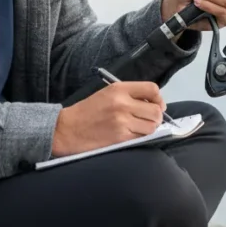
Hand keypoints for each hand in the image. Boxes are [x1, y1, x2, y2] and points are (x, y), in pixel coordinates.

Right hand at [51, 81, 166, 156]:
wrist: (66, 129)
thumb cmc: (87, 111)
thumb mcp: (107, 94)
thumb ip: (129, 95)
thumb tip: (152, 104)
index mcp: (119, 89)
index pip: (152, 89)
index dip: (158, 99)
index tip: (156, 105)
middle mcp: (123, 103)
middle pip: (156, 110)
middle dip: (156, 116)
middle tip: (148, 120)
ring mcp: (122, 121)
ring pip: (152, 126)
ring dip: (149, 128)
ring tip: (139, 128)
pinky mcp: (121, 137)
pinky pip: (142, 137)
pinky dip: (141, 137)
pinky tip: (132, 135)